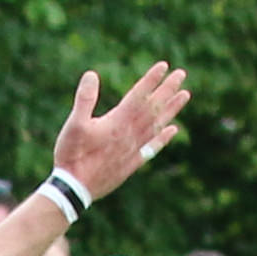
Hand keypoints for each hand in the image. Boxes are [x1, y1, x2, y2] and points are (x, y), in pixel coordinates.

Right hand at [42, 62, 195, 206]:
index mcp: (117, 122)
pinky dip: (164, 137)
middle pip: (153, 108)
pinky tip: (173, 130)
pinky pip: (152, 147)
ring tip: (185, 95)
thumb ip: (84, 100)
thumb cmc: (71, 155)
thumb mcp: (74, 125)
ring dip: (172, 109)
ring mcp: (133, 150)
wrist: (74, 189)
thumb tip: (91, 74)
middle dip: (167, 90)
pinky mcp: (131, 164)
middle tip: (181, 74)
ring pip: (157, 125)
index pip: (139, 96)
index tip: (164, 66)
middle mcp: (130, 134)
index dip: (151, 80)